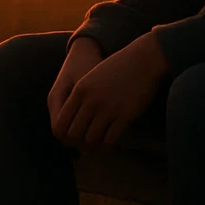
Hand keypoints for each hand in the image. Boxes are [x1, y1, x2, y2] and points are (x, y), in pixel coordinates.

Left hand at [52, 32, 170, 152]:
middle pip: (74, 133)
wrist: (143, 60)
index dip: (65, 133)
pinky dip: (108, 144)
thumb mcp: (92, 76)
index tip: (73, 135)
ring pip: (91, 139)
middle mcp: (91, 101)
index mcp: (79, 90)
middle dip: (78, 141)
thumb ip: (81, 96)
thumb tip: (74, 118)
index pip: (61, 122)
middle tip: (84, 142)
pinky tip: (110, 140)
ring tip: (97, 142)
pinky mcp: (124, 117)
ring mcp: (107, 109)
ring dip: (93, 144)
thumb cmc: (118, 67)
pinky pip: (109, 140)